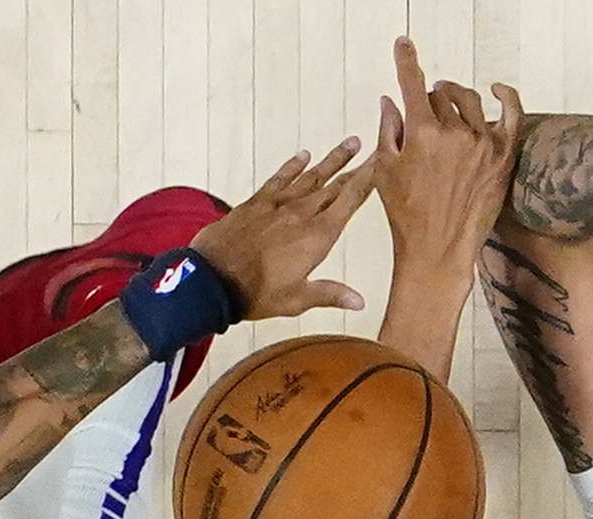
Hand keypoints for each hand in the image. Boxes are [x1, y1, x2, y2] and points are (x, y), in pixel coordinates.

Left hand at [194, 143, 375, 320]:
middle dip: (356, 166)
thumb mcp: (297, 300)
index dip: (368, 179)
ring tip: (348, 144)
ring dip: (331, 160)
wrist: (212, 280)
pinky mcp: (256, 203)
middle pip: (335, 184)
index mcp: (317, 236)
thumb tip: (359, 301)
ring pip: (311, 176)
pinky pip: (279, 178)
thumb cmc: (254, 293)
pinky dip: (292, 166)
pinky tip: (303, 156)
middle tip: (371, 148)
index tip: (381, 162)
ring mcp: (278, 205)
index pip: (350, 200)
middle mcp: (301, 214)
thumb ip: (330, 295)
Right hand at [372, 39, 521, 276]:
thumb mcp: (386, 171)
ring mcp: (483, 143)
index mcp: (422, 133)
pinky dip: (506, 96)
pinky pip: (511, 114)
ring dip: (456, 98)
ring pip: (469, 102)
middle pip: (441, 96)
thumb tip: (390, 100)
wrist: (439, 252)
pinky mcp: (503, 156)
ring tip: (448, 104)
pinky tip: (497, 90)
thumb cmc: (408, 218)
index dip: (407, 61)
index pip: (413, 84)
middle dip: (430, 101)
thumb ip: (389, 130)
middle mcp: (456, 133)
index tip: (404, 45)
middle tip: (425, 114)